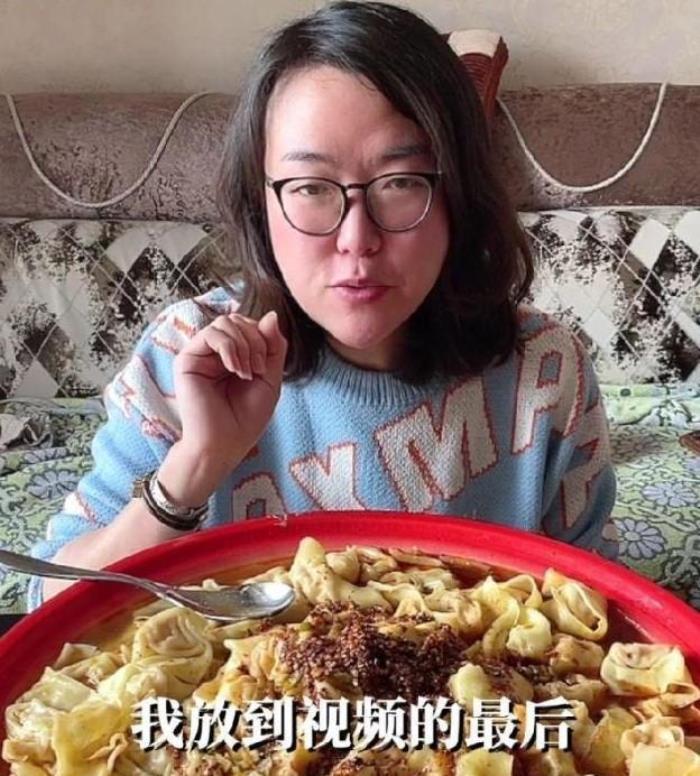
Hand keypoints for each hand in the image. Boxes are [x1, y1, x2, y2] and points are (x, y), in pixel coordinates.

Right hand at [170, 310, 287, 481]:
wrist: (224, 445)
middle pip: (238, 320)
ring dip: (243, 344)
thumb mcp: (270, 379)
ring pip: (225, 322)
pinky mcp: (187, 360)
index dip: (263, 337)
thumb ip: (273, 347)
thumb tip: (272, 314)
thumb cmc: (246, 419)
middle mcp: (215, 353)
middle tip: (258, 369)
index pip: (249, 325)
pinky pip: (211, 333)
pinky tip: (234, 369)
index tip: (266, 367)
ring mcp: (200, 355)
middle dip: (255, 340)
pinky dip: (229, 347)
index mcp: (234, 356)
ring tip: (246, 372)